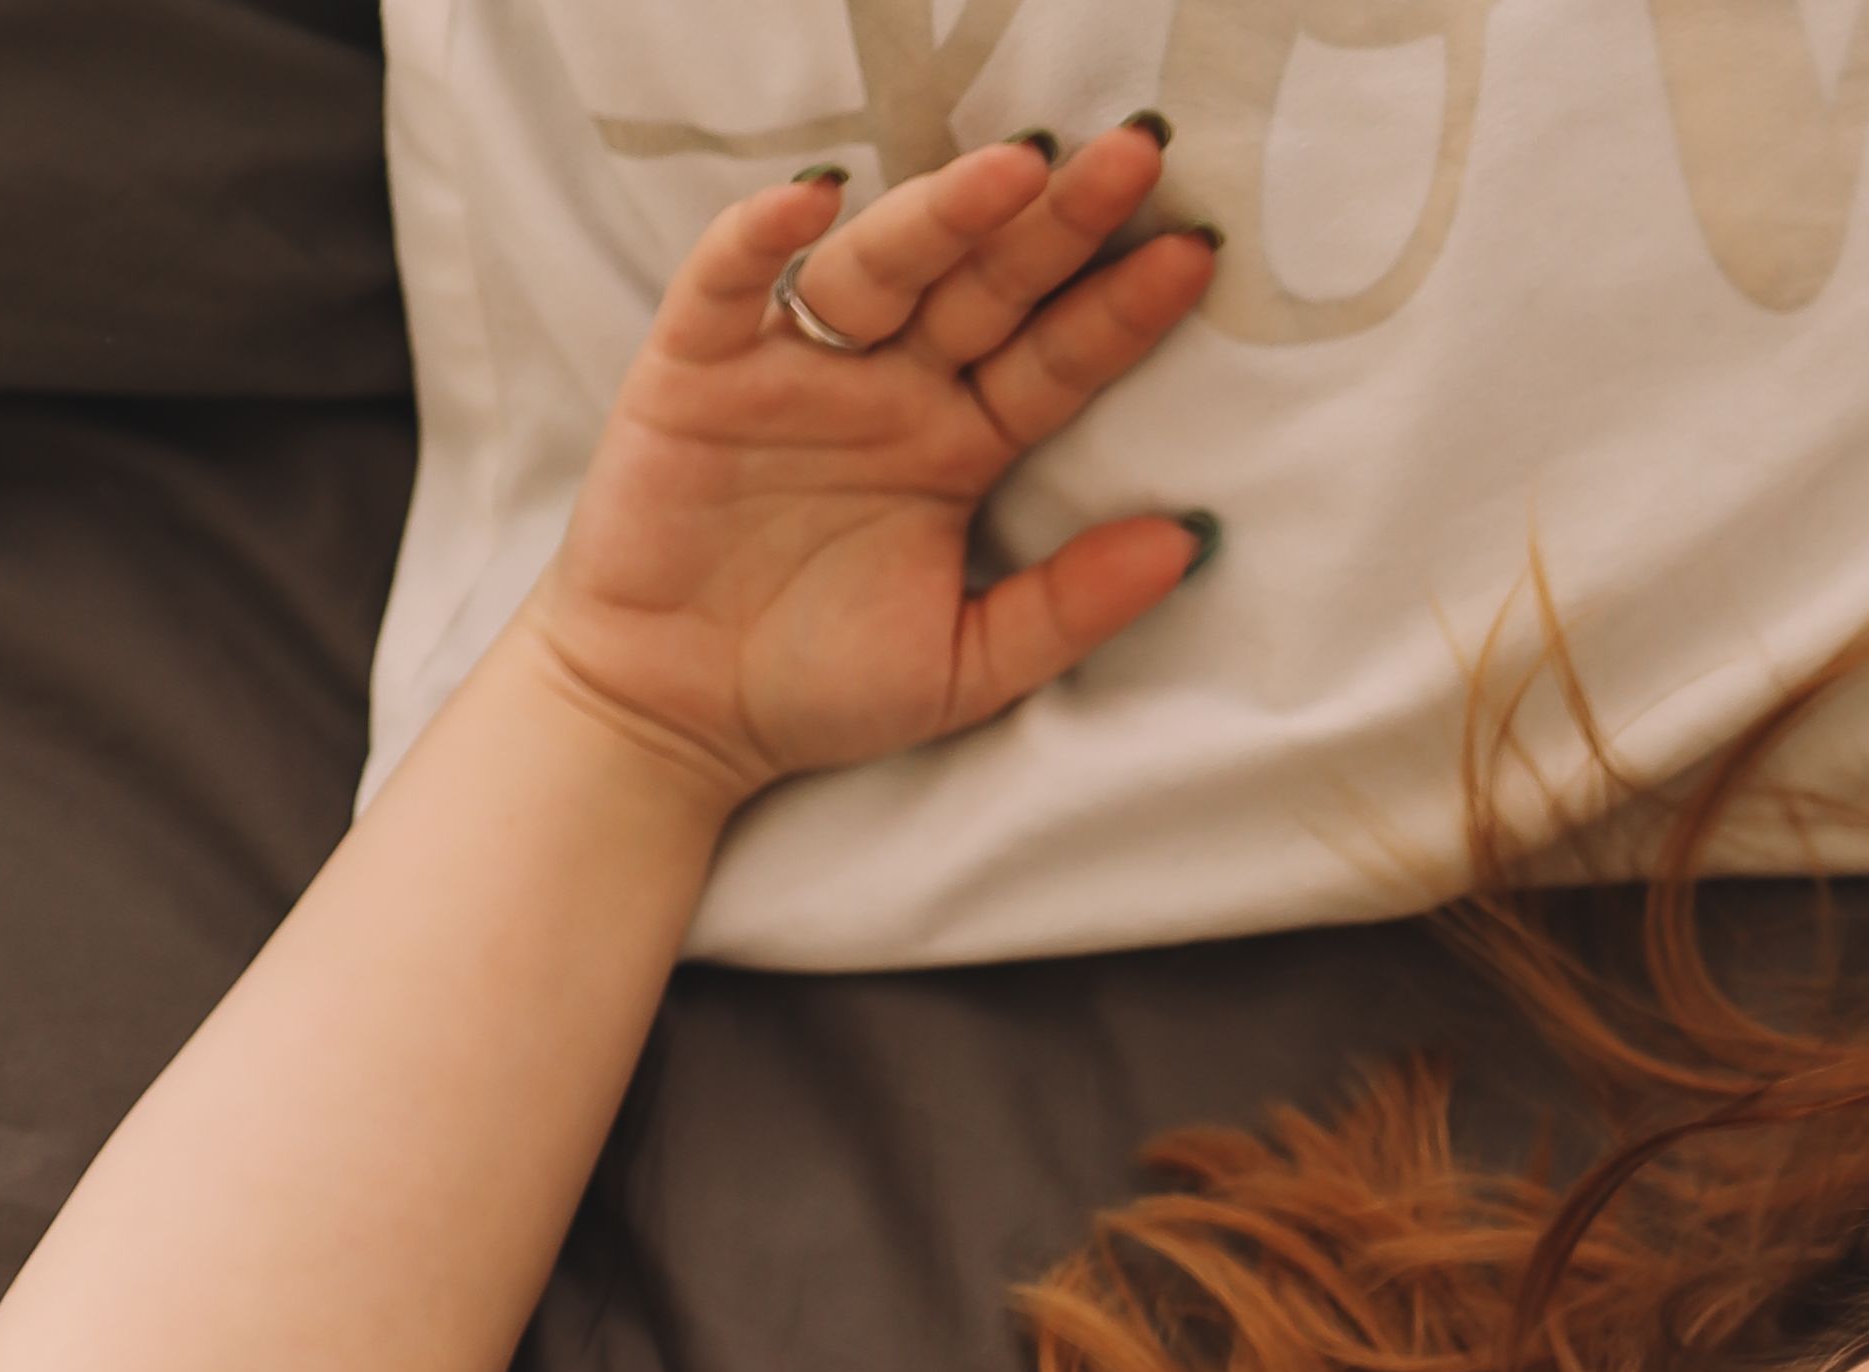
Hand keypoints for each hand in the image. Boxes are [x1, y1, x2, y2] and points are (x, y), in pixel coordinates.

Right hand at [512, 130, 1218, 806]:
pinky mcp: (697, 369)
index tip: (1192, 258)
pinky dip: (761, 238)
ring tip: (1014, 170)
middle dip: (1056, 225)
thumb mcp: (970, 664)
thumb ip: (1072, 606)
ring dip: (941, 216)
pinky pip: (729, 285)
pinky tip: (816, 200)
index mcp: (961, 445)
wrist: (676, 717)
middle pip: (985, 288)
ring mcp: (796, 370)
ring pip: (877, 270)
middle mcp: (890, 390)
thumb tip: (1188, 543)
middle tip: (1132, 157)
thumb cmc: (820, 686)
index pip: (1055, 362)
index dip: (1120, 312)